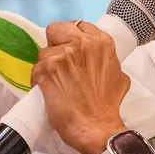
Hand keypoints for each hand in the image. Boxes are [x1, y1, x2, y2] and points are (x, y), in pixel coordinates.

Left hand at [31, 21, 129, 153]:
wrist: (97, 128)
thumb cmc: (108, 106)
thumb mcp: (118, 75)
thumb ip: (107, 60)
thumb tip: (98, 59)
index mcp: (101, 42)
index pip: (78, 25)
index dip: (72, 38)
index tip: (70, 49)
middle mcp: (81, 44)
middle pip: (56, 30)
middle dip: (55, 44)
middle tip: (59, 61)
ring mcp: (61, 56)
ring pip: (44, 52)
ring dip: (47, 66)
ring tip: (56, 82)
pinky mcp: (45, 71)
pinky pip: (35, 69)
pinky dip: (38, 79)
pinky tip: (47, 90)